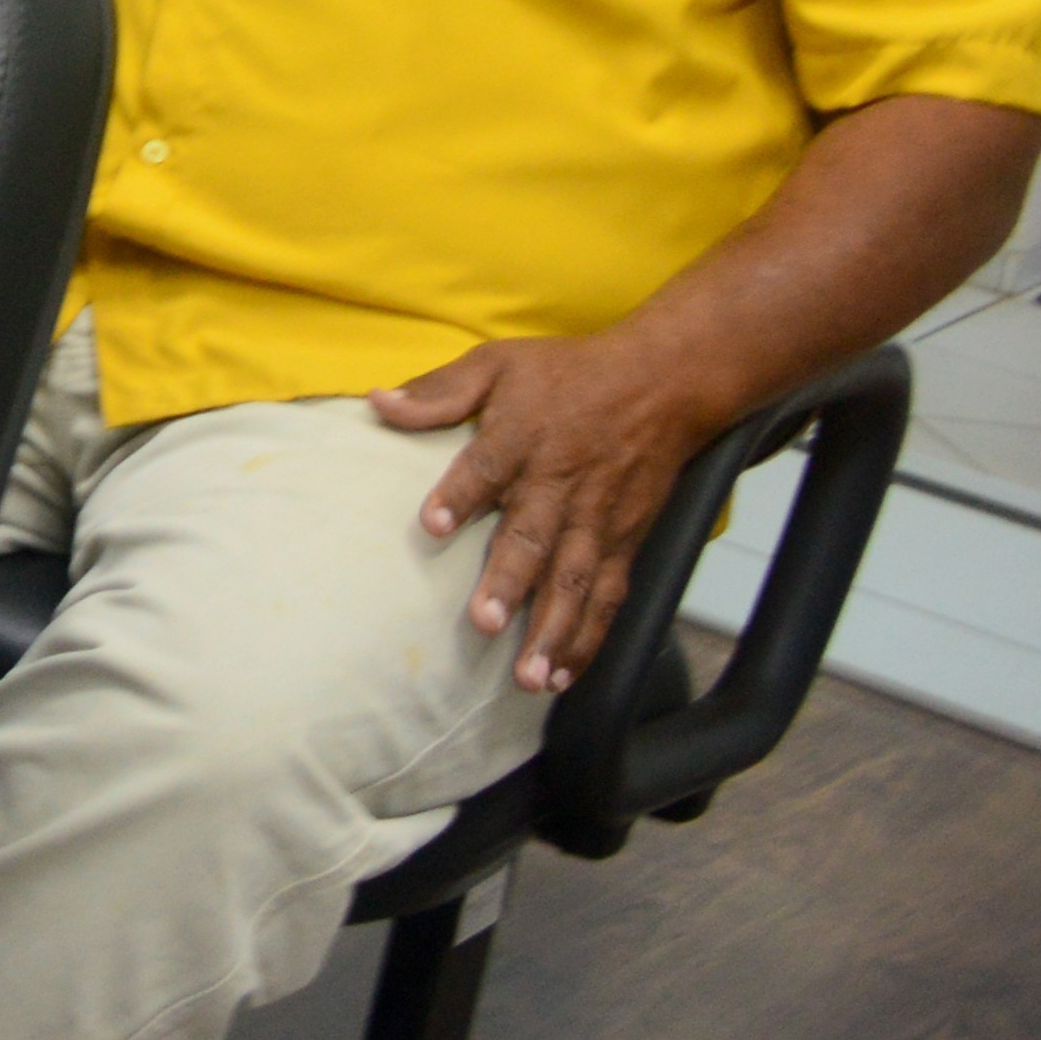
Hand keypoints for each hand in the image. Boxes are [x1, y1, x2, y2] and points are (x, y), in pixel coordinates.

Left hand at [376, 328, 724, 697]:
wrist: (661, 383)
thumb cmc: (569, 374)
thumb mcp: (498, 363)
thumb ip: (440, 390)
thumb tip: (378, 402)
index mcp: (523, 440)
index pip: (486, 469)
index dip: (459, 496)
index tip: (433, 525)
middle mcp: (560, 486)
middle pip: (533, 538)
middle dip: (510, 583)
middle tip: (486, 623)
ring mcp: (597, 520)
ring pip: (575, 582)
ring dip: (553, 631)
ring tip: (529, 676)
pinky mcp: (625, 542)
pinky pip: (609, 597)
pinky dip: (590, 638)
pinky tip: (565, 674)